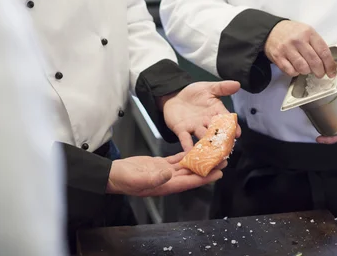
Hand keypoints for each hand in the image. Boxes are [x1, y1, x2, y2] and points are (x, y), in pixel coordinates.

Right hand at [106, 153, 225, 196]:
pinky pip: (175, 161)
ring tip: (211, 154)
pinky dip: (184, 156)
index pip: (189, 182)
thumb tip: (169, 173)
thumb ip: (154, 177)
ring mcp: (164, 173)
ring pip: (185, 167)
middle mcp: (168, 180)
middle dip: (207, 168)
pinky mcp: (158, 165)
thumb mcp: (138, 178)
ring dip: (198, 161)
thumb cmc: (124, 179)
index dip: (205, 178)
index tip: (219, 173)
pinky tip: (192, 151)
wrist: (113, 174)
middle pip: (192, 174)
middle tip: (222, 161)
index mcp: (165, 185)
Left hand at [160, 80, 240, 150]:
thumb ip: (222, 87)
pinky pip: (185, 139)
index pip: (226, 121)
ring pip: (202, 138)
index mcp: (216, 113)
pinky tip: (189, 151)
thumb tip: (237, 84)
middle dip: (221, 142)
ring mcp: (194, 127)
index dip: (232, 127)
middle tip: (226, 150)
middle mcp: (207, 123)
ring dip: (206, 146)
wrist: (175, 94)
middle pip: (216, 133)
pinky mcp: (182, 130)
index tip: (237, 134)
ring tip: (210, 154)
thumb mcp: (209, 88)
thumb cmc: (194, 93)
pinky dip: (187, 146)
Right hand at [264, 20, 336, 77]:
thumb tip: (328, 63)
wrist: (271, 30)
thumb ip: (317, 44)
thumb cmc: (292, 32)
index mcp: (308, 32)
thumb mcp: (306, 32)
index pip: (324, 52)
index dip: (330, 65)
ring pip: (303, 68)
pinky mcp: (278, 56)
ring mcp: (287, 48)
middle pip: (315, 62)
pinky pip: (291, 71)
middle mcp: (298, 40)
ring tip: (306, 69)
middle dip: (320, 72)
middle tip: (320, 73)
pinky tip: (295, 67)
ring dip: (307, 72)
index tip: (332, 72)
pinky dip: (295, 72)